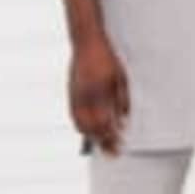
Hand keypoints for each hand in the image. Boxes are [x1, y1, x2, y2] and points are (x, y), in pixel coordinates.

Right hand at [67, 36, 131, 153]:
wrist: (86, 41)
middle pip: (91, 128)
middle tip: (112, 152)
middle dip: (102, 142)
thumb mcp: (122, 78)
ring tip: (101, 143)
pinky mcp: (70, 93)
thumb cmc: (107, 57)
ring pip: (80, 124)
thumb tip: (124, 121)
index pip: (105, 123)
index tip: (120, 146)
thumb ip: (123, 101)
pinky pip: (74, 116)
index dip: (112, 137)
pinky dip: (81, 126)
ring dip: (90, 136)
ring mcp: (75, 95)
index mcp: (100, 92)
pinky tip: (89, 130)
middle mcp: (85, 96)